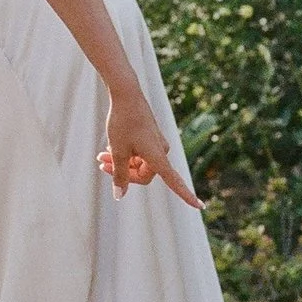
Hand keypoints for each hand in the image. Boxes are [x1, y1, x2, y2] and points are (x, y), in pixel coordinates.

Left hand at [100, 77, 199, 204]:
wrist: (126, 94)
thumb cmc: (123, 122)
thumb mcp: (118, 151)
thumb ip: (119, 174)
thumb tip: (119, 196)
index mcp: (157, 158)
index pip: (175, 183)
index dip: (187, 196)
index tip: (200, 207)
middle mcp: (161, 152)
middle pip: (143, 175)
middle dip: (124, 173)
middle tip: (101, 164)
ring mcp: (156, 144)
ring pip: (138, 163)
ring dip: (121, 162)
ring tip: (100, 156)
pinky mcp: (150, 137)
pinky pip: (139, 153)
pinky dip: (126, 153)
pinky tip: (110, 147)